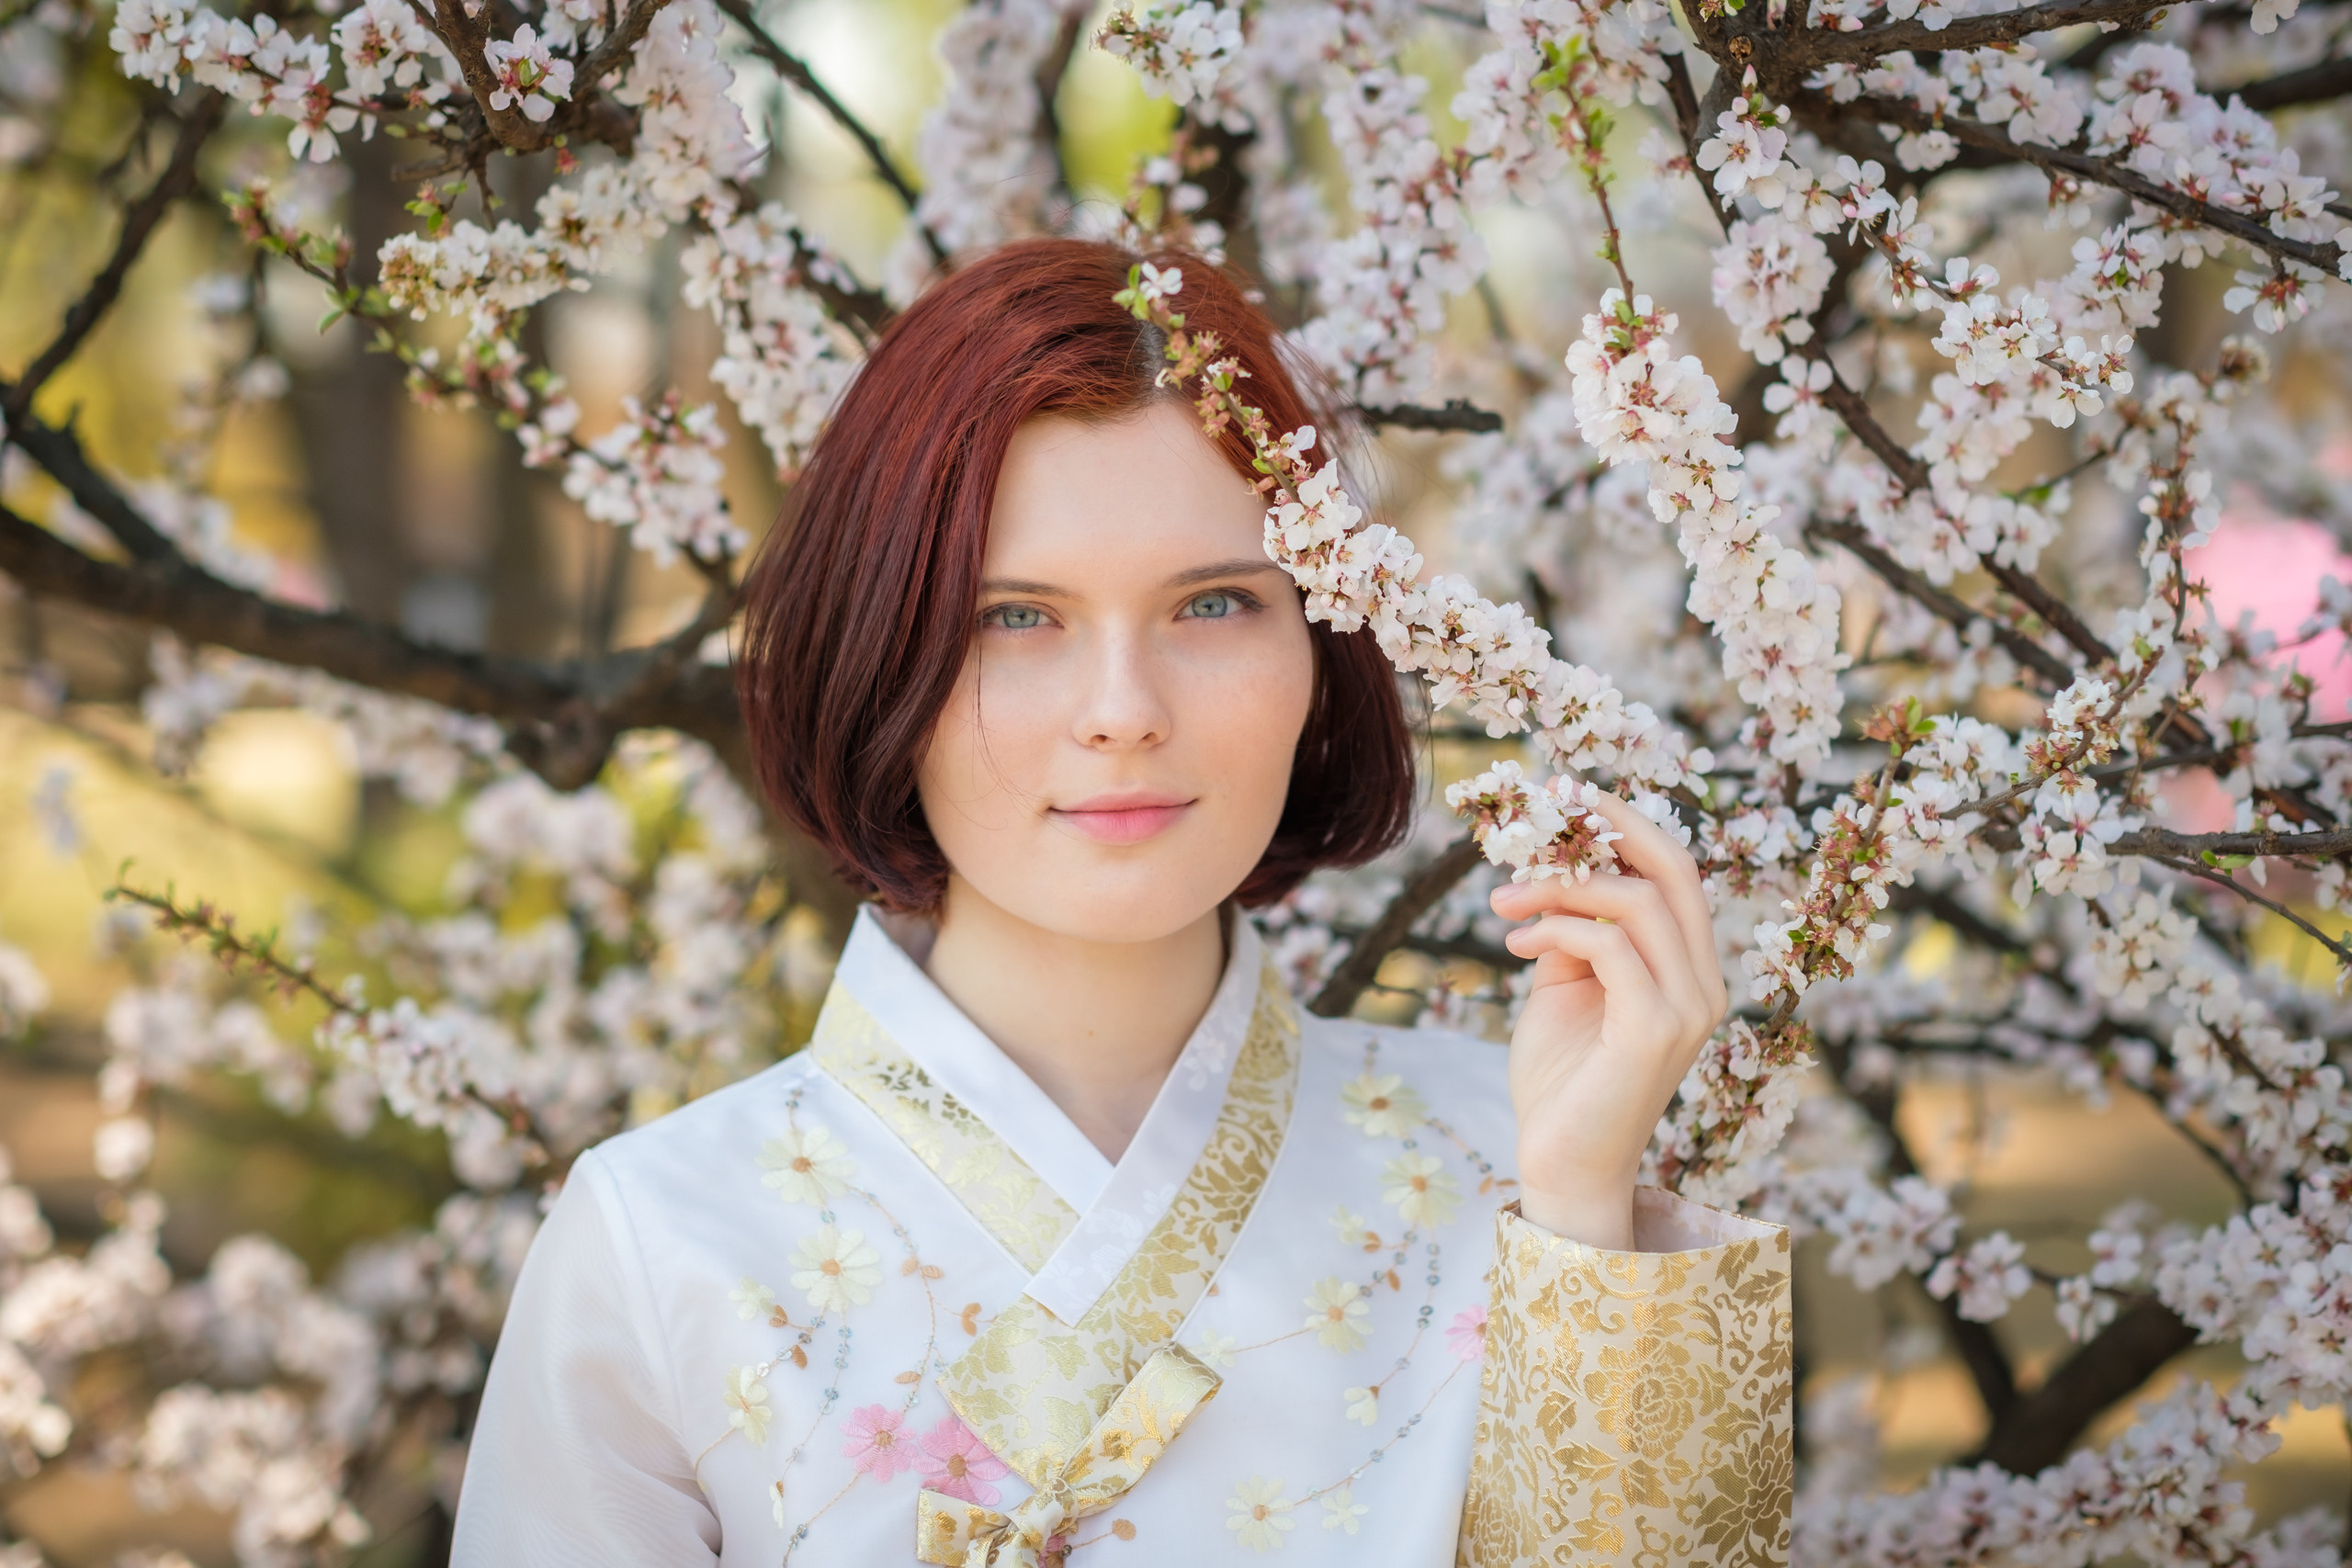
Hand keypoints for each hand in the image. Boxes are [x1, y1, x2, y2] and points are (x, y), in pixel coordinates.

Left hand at [1494, 793, 1725, 1249]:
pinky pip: (1610, 945)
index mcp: (1690, 969)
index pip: (1677, 872)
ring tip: (1505, 898)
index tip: (1565, 796)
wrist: (1561, 1164)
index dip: (1626, 822)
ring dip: (1562, 885)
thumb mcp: (1564, 985)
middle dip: (1610, 826)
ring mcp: (1689, 1008)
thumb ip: (1575, 929)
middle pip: (1676, 869)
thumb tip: (1555, 867)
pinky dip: (1557, 927)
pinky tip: (1514, 940)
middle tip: (1545, 810)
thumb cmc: (1561, 1079)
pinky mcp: (1657, 1030)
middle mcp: (1705, 984)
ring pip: (1639, 901)